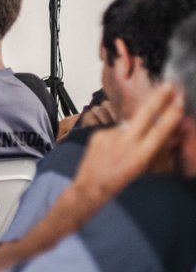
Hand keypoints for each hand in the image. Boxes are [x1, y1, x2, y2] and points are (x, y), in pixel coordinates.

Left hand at [72, 82, 183, 209]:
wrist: (91, 186)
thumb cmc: (122, 182)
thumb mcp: (146, 170)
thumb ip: (160, 150)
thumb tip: (175, 134)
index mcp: (141, 155)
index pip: (160, 130)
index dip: (171, 115)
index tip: (180, 101)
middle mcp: (126, 142)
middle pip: (145, 114)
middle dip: (159, 98)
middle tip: (170, 85)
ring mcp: (110, 136)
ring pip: (130, 124)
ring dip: (136, 128)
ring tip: (128, 147)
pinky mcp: (98, 133)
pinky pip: (116, 131)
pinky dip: (120, 136)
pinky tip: (115, 149)